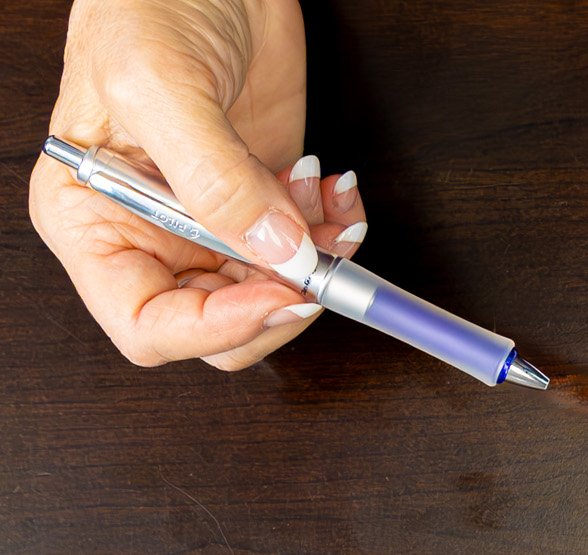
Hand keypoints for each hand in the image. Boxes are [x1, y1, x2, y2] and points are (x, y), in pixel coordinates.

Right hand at [28, 0, 366, 370]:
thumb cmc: (146, 3)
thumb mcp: (162, 87)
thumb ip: (215, 181)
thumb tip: (275, 254)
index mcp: (92, 221)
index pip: (146, 324)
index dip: (215, 328)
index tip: (279, 295)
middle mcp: (148, 234)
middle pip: (218, 326)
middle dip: (279, 297)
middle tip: (321, 258)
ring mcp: (209, 222)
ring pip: (271, 293)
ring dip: (315, 262)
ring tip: (325, 199)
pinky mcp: (261, 202)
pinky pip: (304, 252)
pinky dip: (331, 232)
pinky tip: (333, 186)